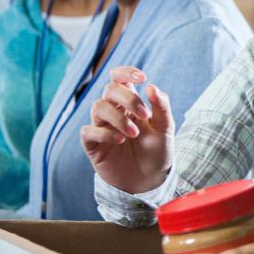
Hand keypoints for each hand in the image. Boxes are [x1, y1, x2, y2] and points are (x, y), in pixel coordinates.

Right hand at [80, 66, 174, 193]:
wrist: (150, 181)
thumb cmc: (157, 153)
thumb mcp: (165, 130)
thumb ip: (161, 108)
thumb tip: (151, 86)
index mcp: (130, 104)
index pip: (119, 79)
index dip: (125, 72)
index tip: (141, 77)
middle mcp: (114, 112)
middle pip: (109, 89)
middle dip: (128, 98)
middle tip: (145, 116)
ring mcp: (102, 127)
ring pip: (98, 107)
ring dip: (118, 117)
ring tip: (134, 133)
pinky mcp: (93, 144)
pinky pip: (88, 130)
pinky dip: (104, 132)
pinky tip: (120, 140)